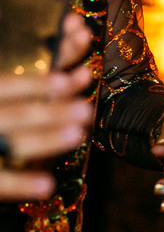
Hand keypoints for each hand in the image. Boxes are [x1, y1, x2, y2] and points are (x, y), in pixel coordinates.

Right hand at [0, 13, 92, 200]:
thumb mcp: (0, 93)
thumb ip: (17, 79)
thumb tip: (65, 44)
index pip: (5, 86)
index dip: (34, 83)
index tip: (67, 79)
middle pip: (13, 115)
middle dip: (50, 111)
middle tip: (86, 110)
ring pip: (9, 145)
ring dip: (44, 142)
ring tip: (78, 135)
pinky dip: (19, 184)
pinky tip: (48, 187)